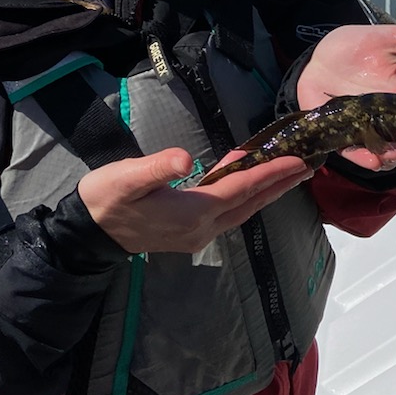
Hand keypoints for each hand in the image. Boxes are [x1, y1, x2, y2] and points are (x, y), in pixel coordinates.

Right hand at [78, 148, 309, 254]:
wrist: (88, 232)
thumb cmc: (106, 198)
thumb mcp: (126, 177)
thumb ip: (157, 167)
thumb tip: (186, 160)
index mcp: (191, 212)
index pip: (240, 189)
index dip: (269, 173)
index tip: (296, 160)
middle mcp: (202, 228)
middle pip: (249, 203)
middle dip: (278, 184)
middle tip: (307, 166)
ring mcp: (197, 234)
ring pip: (241, 211)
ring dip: (266, 192)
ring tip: (288, 175)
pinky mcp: (190, 234)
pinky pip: (229, 213)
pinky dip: (246, 197)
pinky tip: (249, 185)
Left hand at [295, 24, 395, 172]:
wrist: (319, 54)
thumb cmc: (355, 48)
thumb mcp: (388, 39)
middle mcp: (386, 123)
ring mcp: (364, 131)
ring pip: (385, 157)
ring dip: (393, 158)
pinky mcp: (341, 136)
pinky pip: (354, 153)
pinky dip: (364, 159)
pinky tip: (372, 160)